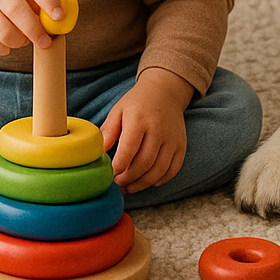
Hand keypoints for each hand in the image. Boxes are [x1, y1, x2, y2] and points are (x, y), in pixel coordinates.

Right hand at [0, 0, 64, 54]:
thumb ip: (39, 2)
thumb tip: (57, 23)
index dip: (49, 1)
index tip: (60, 17)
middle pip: (16, 10)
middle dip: (34, 30)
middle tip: (45, 43)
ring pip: (4, 31)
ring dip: (19, 42)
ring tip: (24, 41)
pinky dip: (4, 48)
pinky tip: (9, 45)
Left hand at [100, 68, 193, 192]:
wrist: (165, 92)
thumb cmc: (138, 103)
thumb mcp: (118, 110)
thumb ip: (108, 130)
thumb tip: (99, 152)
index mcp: (139, 120)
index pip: (128, 150)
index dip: (118, 167)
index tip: (109, 175)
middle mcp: (158, 130)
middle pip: (144, 163)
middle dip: (128, 178)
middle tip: (118, 183)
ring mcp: (172, 139)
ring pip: (158, 170)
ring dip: (142, 183)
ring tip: (129, 187)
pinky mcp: (181, 146)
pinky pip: (173, 169)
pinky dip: (160, 180)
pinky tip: (148, 181)